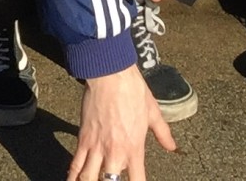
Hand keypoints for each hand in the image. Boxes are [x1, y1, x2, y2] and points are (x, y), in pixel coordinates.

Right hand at [67, 64, 175, 180]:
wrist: (111, 75)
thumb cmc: (133, 91)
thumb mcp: (153, 112)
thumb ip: (163, 133)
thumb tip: (172, 147)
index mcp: (135, 148)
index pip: (138, 180)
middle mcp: (115, 152)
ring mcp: (97, 147)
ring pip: (89, 178)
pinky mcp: (83, 139)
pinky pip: (76, 163)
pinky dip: (73, 175)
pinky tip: (72, 180)